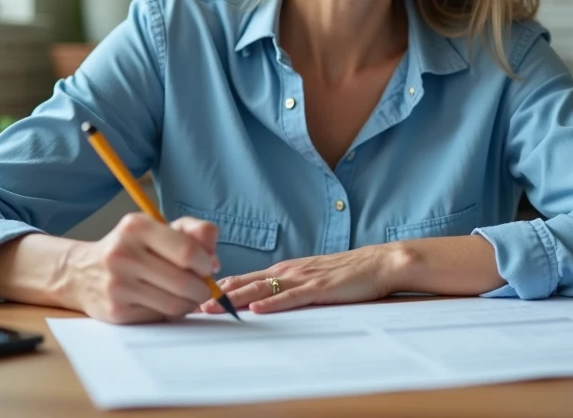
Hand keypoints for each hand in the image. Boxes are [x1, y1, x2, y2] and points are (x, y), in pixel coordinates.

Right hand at [63, 213, 221, 323]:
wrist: (82, 272)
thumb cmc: (132, 247)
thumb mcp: (160, 228)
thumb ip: (195, 232)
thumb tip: (214, 260)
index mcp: (136, 227)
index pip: (187, 251)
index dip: (206, 263)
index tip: (207, 266)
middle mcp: (123, 254)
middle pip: (184, 282)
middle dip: (202, 288)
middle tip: (203, 287)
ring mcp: (117, 285)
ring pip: (174, 304)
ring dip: (190, 303)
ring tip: (187, 295)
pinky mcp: (116, 311)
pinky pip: (160, 317)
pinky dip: (171, 312)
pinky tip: (164, 301)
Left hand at [201, 244, 406, 315]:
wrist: (379, 263)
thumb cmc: (349, 273)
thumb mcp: (313, 278)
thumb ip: (291, 287)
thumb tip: (268, 299)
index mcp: (287, 269)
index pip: (247, 278)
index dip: (222, 288)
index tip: (197, 296)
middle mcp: (290, 270)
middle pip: (247, 282)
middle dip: (218, 294)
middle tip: (192, 304)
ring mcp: (304, 277)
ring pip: (263, 289)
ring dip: (236, 298)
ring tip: (212, 307)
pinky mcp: (320, 287)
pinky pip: (291, 297)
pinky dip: (273, 303)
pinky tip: (257, 309)